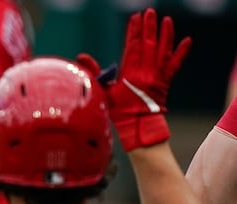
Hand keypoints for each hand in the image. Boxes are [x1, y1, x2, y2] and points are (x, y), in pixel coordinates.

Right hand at [107, 8, 190, 150]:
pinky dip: (181, 53)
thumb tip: (82, 57)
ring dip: (166, 35)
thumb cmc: (118, 111)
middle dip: (149, 27)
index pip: (133, 46)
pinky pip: (175, 65)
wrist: (137, 126)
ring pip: (164, 50)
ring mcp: (158, 76)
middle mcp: (147, 71)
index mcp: (131, 72)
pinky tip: (187, 41)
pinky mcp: (166, 82)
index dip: (134, 31)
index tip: (135, 17)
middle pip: (150, 44)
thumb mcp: (103, 91)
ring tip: (167, 20)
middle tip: (150, 12)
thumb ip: (95, 72)